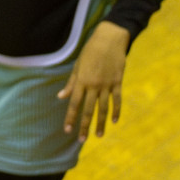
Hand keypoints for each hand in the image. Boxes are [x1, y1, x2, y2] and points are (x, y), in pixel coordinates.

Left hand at [58, 21, 129, 142]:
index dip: (71, 118)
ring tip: (99, 135)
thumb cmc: (90, 51)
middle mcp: (93, 85)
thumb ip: (70, 83)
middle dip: (84, 125)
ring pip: (103, 108)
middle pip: (88, 110)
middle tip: (82, 140)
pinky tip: (115, 121)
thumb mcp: (77, 66)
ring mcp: (107, 84)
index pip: (74, 104)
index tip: (68, 130)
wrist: (110, 38)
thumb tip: (61, 97)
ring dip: (101, 123)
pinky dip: (116, 110)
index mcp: (81, 82)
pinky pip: (117, 99)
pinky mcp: (118, 81)